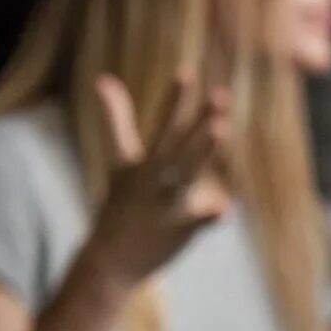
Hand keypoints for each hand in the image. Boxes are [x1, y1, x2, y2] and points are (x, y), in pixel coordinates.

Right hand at [81, 71, 231, 289]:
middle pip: (179, 144)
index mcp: (143, 162)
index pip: (161, 124)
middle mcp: (153, 179)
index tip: (186, 72)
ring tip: (222, 129)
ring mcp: (164, 204)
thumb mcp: (120, 162)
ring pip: (186, 174)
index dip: (174, 99)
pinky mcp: (176, 231)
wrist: (110, 258)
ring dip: (202, 152)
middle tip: (220, 96)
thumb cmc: (120, 204)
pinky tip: (226, 210)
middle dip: (198, 120)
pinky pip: (196, 222)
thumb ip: (116, 121)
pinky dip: (209, 216)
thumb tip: (103, 78)